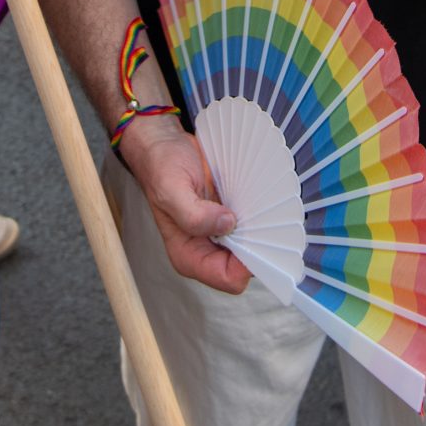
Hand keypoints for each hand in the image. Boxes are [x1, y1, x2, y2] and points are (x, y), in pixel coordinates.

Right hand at [120, 118, 247, 293]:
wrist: (165, 147)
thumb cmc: (162, 167)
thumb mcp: (171, 189)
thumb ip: (194, 215)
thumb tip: (227, 224)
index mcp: (188, 255)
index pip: (229, 278)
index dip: (246, 263)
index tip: (255, 235)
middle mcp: (206, 250)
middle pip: (246, 266)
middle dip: (257, 246)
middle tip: (262, 217)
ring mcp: (220, 235)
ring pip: (254, 246)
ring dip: (261, 229)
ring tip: (261, 204)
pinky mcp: (230, 219)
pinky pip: (254, 226)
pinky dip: (260, 216)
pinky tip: (259, 198)